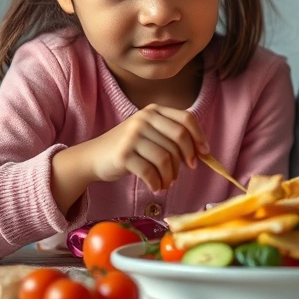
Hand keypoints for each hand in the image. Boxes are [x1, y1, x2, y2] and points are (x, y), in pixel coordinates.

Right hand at [87, 104, 208, 190]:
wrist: (94, 156)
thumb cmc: (130, 148)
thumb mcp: (150, 134)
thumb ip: (172, 137)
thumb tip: (202, 153)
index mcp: (154, 111)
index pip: (186, 119)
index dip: (199, 136)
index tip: (204, 153)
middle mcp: (144, 118)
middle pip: (179, 138)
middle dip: (186, 159)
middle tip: (185, 171)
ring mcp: (132, 135)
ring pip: (166, 158)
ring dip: (170, 176)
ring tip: (166, 182)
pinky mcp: (123, 154)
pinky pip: (150, 172)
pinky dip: (156, 183)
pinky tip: (155, 187)